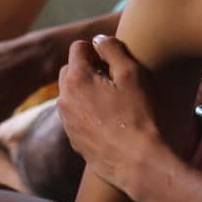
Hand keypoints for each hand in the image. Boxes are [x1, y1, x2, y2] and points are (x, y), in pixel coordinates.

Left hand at [57, 35, 167, 199]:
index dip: (98, 51)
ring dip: (87, 90)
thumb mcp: (131, 75)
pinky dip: (87, 111)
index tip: (114, 63)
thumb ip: (112, 50)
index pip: (78, 48)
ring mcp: (65, 118)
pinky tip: (110, 121)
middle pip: (71, 69)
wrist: (136, 162)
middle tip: (115, 81)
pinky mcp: (71, 136)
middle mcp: (63, 97)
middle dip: (89, 69)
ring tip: (114, 102)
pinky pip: (75, 114)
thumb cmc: (138, 117)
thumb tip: (98, 39)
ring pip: (72, 93)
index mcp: (75, 78)